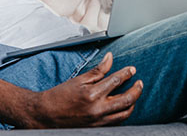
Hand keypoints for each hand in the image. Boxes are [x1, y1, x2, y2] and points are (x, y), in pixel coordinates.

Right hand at [26, 52, 142, 127]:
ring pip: (125, 113)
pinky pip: (117, 121)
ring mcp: (99, 121)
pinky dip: (123, 113)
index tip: (132, 70)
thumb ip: (97, 70)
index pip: (116, 81)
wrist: (47, 115)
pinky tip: (124, 107)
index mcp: (92, 94)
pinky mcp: (98, 128)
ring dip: (133, 103)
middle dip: (136, 90)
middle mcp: (98, 109)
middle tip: (139, 83)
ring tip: (134, 94)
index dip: (126, 73)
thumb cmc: (60, 96)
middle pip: (126, 100)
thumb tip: (110, 58)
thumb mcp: (79, 80)